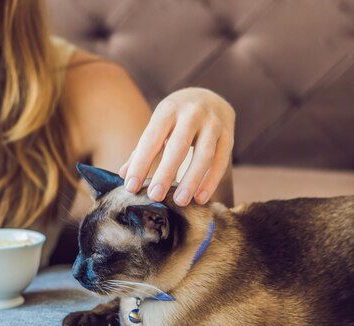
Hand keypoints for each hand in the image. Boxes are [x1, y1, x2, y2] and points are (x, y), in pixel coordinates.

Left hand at [119, 87, 234, 205]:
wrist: (210, 96)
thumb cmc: (176, 117)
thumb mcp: (158, 124)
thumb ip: (142, 149)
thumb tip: (124, 175)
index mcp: (168, 110)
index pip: (151, 138)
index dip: (141, 163)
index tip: (130, 186)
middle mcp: (192, 113)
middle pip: (178, 146)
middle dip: (166, 173)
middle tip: (155, 196)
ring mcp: (213, 123)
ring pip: (204, 154)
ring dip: (191, 180)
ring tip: (180, 201)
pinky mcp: (229, 135)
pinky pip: (221, 161)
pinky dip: (211, 181)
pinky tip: (200, 198)